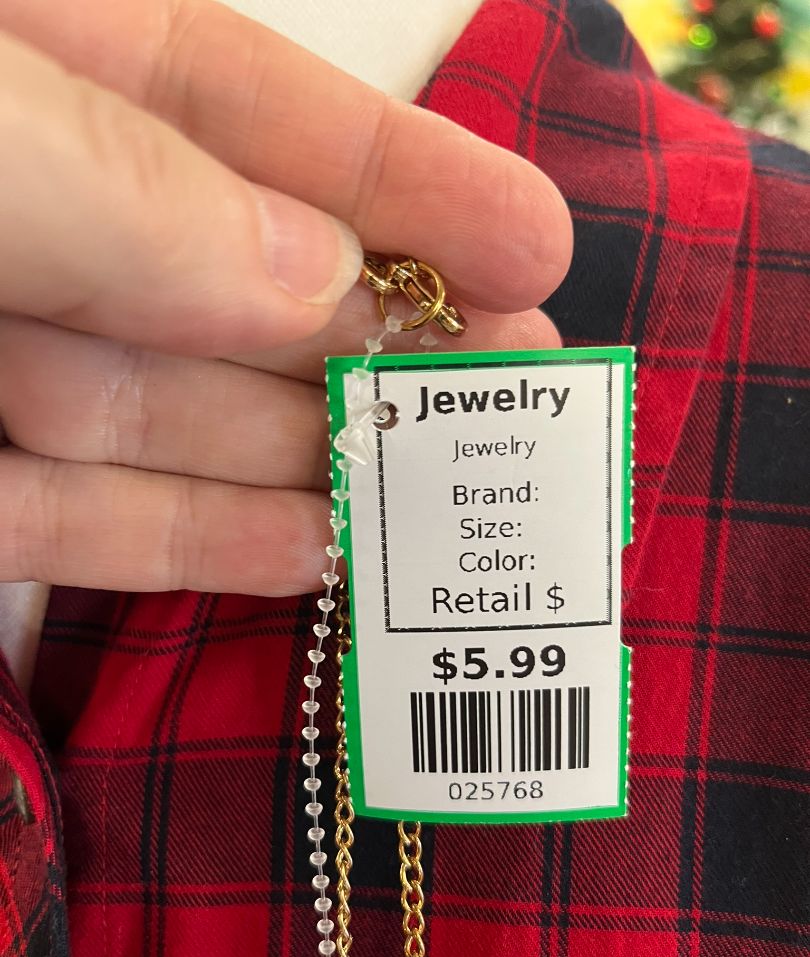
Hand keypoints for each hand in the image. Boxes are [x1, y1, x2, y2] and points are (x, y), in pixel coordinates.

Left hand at [0, 0, 571, 596]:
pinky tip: (309, 555)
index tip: (530, 244)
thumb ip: (131, 197)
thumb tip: (312, 280)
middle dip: (370, 330)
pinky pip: (70, 521)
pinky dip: (188, 542)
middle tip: (514, 381)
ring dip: (304, 454)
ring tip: (441, 488)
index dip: (392, 172)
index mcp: (5, 72)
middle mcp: (4, 221)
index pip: (228, 102)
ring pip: (155, 413)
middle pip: (216, 275)